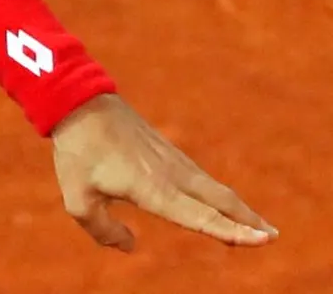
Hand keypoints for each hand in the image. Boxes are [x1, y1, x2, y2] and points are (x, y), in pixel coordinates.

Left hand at [50, 93, 275, 250]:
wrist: (79, 103)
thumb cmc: (77, 152)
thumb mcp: (78, 198)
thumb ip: (102, 229)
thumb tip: (129, 246)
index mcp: (152, 189)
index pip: (199, 216)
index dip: (231, 230)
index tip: (260, 238)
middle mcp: (171, 175)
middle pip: (219, 201)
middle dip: (248, 220)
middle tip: (271, 237)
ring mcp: (173, 161)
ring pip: (214, 189)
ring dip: (239, 208)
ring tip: (259, 226)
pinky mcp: (169, 152)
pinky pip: (202, 179)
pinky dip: (221, 195)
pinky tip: (224, 202)